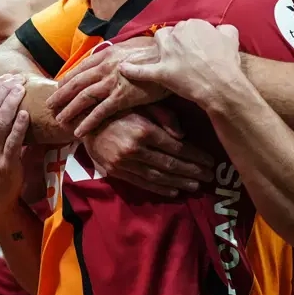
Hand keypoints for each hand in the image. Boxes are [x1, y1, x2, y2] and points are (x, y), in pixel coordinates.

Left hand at [48, 37, 169, 136]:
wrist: (169, 56)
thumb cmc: (154, 51)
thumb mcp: (130, 47)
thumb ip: (115, 55)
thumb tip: (106, 58)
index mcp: (105, 54)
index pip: (80, 69)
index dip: (67, 80)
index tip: (58, 89)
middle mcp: (104, 67)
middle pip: (76, 84)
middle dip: (61, 96)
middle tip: (49, 106)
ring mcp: (112, 82)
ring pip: (83, 98)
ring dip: (69, 110)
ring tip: (59, 120)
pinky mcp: (122, 96)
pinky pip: (100, 112)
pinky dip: (87, 122)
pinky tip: (78, 131)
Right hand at [84, 107, 214, 196]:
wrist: (83, 121)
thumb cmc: (118, 108)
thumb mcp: (142, 103)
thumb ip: (164, 117)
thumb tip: (183, 135)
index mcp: (144, 130)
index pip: (177, 148)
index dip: (196, 156)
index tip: (210, 161)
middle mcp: (135, 150)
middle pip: (171, 165)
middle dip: (193, 172)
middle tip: (210, 177)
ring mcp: (125, 163)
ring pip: (158, 177)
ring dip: (180, 182)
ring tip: (196, 185)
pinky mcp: (116, 172)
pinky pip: (141, 183)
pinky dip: (159, 189)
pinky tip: (173, 190)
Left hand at [118, 21, 243, 107]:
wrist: (222, 84)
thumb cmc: (227, 62)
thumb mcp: (231, 38)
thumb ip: (224, 30)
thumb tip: (220, 30)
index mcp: (194, 25)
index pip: (187, 27)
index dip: (191, 38)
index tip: (196, 46)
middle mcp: (177, 35)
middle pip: (171, 33)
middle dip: (175, 42)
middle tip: (184, 54)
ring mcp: (167, 53)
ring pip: (157, 43)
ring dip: (159, 48)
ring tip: (164, 55)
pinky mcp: (161, 72)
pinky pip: (142, 70)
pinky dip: (132, 70)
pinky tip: (123, 69)